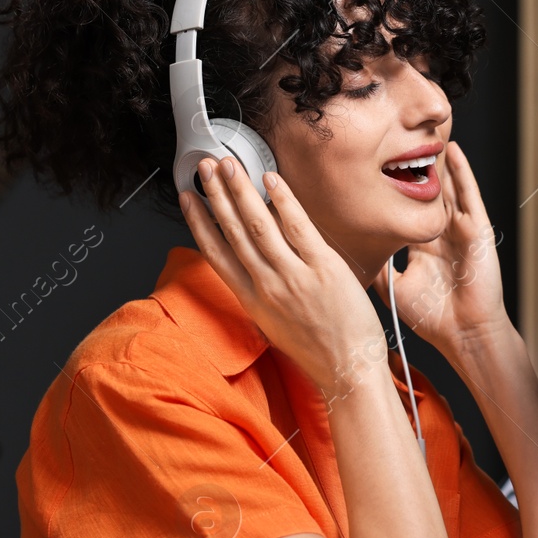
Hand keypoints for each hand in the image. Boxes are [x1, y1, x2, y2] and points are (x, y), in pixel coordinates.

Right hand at [181, 156, 387, 396]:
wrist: (348, 372)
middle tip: (205, 167)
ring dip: (240, 190)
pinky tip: (270, 181)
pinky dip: (283, 201)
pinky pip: (298, 227)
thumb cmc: (320, 351)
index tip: (189, 199)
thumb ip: (266, 290)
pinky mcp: (323, 268)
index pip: (216, 253)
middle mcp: (267, 286)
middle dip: (216, 195)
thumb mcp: (278, 324)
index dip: (199, 222)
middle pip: (234, 231)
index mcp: (253, 301)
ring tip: (229, 165)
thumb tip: (262, 257)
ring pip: (259, 225)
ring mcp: (294, 276)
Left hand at [373, 140, 510, 360]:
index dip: (393, 191)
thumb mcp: (395, 288)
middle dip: (415, 167)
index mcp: (424, 247)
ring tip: (424, 133)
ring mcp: (461, 230)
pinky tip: (453, 151)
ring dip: (437, 162)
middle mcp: (442, 234)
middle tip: (397, 138)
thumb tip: (349, 257)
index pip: (406, 210)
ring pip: (447, 187)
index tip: (374, 170)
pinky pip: (470, 195)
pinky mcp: (477, 230)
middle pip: (427, 192)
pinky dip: (463, 173)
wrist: (464, 332)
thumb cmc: (434, 317)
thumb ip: (377, 269)